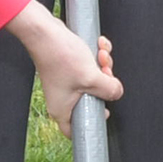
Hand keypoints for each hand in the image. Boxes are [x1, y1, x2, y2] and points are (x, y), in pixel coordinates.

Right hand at [16, 7, 121, 128]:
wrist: (45, 31)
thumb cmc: (60, 57)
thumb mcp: (92, 77)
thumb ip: (109, 90)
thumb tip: (117, 92)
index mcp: (62, 109)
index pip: (76, 130)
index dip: (92, 123)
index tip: (104, 110)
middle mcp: (62, 98)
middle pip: (92, 99)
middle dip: (104, 82)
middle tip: (105, 71)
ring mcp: (66, 83)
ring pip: (93, 80)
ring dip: (102, 65)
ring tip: (101, 54)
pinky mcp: (69, 69)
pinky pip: (89, 67)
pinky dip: (96, 56)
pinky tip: (99, 45)